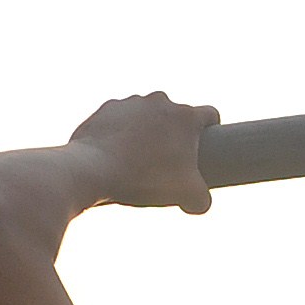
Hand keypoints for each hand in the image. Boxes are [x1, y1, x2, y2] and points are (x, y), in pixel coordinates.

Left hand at [69, 92, 218, 213]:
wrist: (93, 168)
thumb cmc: (144, 179)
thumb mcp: (186, 196)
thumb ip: (202, 199)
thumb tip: (200, 203)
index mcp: (185, 117)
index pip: (210, 114)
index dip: (211, 129)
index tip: (204, 143)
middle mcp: (160, 101)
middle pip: (175, 115)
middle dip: (174, 134)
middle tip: (167, 161)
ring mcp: (131, 102)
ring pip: (146, 115)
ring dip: (146, 131)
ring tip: (138, 160)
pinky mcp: (106, 108)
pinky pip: (120, 119)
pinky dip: (120, 133)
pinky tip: (115, 155)